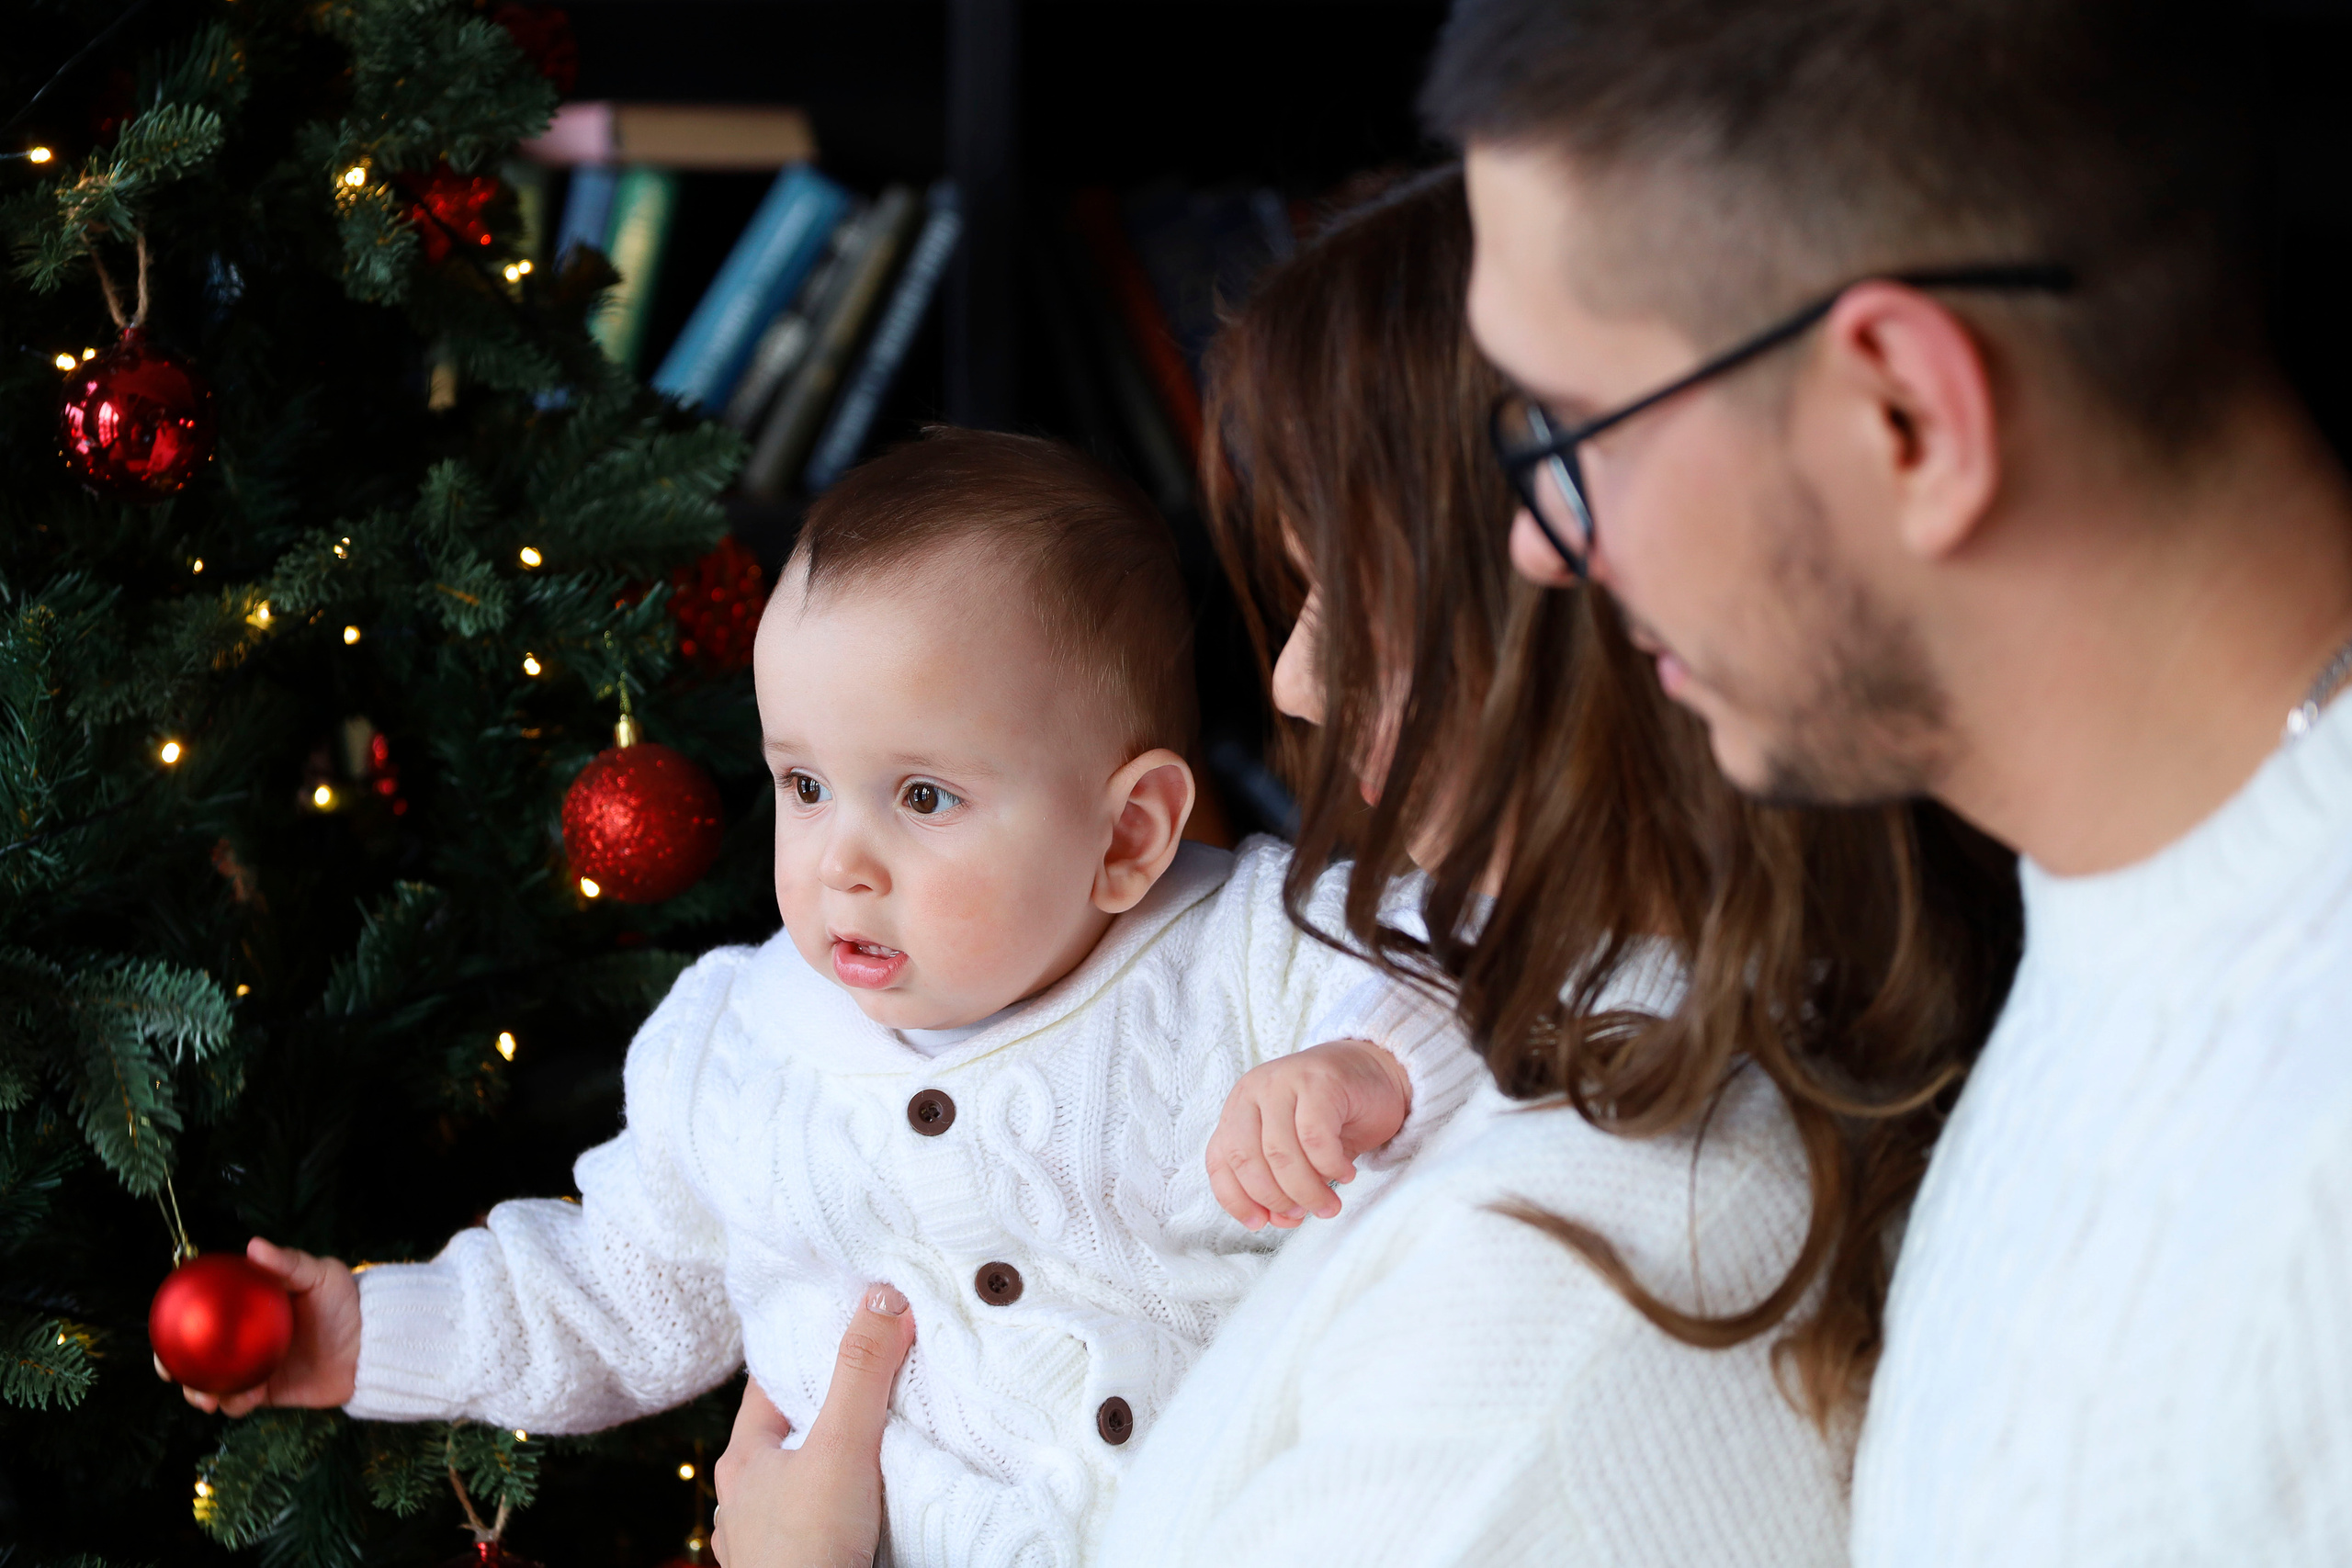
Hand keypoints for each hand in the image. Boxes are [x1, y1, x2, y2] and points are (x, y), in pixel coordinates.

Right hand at [165, 1238, 360, 1415]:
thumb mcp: (320, 1274)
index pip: (203, 1310)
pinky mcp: (266, 1392)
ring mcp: (252, 1366)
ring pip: (210, 1382)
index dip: (175, 1320)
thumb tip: (253, 1246)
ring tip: (205, 1396)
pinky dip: (235, 1403)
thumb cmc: (348, 1302)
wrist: (374, 1346)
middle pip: (195, 1352)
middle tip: (170, 1371)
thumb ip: (288, 1262)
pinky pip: (239, 1402)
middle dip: (173, 1365)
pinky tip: (247, 1397)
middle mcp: (244, 1337)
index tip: (162, 1327)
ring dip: (199, 1392)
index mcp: (248, 1307)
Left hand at [711, 1284, 915, 1567]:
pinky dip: (845, 1511)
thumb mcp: (840, 1444)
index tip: (845, 1330)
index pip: (769, 1388)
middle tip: (877, 1381)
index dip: (806, 1357)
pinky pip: (820, 1527)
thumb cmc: (808, 1545)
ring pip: (802, 1486)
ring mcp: (766, 1542)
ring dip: (836, 1466)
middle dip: (831, 1412)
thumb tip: (882, 1295)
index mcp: (742, 1461)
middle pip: (790, 1436)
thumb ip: (861, 1371)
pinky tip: (872, 1509)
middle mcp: (745, 1501)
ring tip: (882, 1442)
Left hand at [1208, 1039, 1410, 1229]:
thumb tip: (1277, 1219)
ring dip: (1306, 1190)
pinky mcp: (1318, 1081)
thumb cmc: (1333, 1117)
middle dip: (1275, 1198)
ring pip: (1280, 1153)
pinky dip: (1329, 1166)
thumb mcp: (1296, 1151)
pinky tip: (1346, 1174)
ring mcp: (1283, 1081)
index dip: (1237, 1200)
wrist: (1378, 1072)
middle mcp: (1253, 1091)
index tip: (1261, 1224)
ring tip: (1329, 1204)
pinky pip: (1314, 1137)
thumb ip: (1278, 1182)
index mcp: (1238, 1108)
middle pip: (1246, 1159)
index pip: (1220, 1161)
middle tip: (1302, 1215)